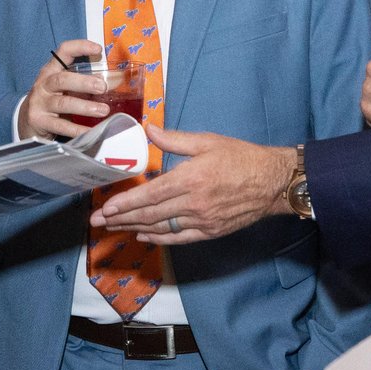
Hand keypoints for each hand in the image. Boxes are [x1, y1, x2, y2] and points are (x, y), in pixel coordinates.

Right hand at [16, 39, 110, 138]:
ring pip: (62, 103)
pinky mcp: (39, 121)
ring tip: (103, 110)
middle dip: (83, 82)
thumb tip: (111, 82)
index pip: (63, 52)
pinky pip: (61, 125)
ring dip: (84, 106)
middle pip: (62, 79)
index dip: (80, 47)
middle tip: (103, 87)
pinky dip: (78, 129)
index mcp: (51, 71)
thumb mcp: (64, 88)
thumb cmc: (51, 100)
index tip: (98, 50)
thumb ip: (84, 83)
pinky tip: (91, 131)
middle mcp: (43, 85)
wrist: (26, 121)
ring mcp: (39, 103)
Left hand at [88, 125, 291, 243]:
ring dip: (134, 229)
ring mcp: (202, 220)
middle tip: (97, 222)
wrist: (273, 182)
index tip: (106, 208)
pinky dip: (158, 239)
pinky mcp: (210, 231)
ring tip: (114, 229)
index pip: (150, 194)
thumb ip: (175, 140)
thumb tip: (149, 130)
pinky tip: (143, 236)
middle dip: (120, 219)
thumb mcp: (208, 141)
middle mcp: (193, 203)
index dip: (125, 203)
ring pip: (160, 228)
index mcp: (190, 178)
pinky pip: (179, 238)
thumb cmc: (241, 157)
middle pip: (149, 214)